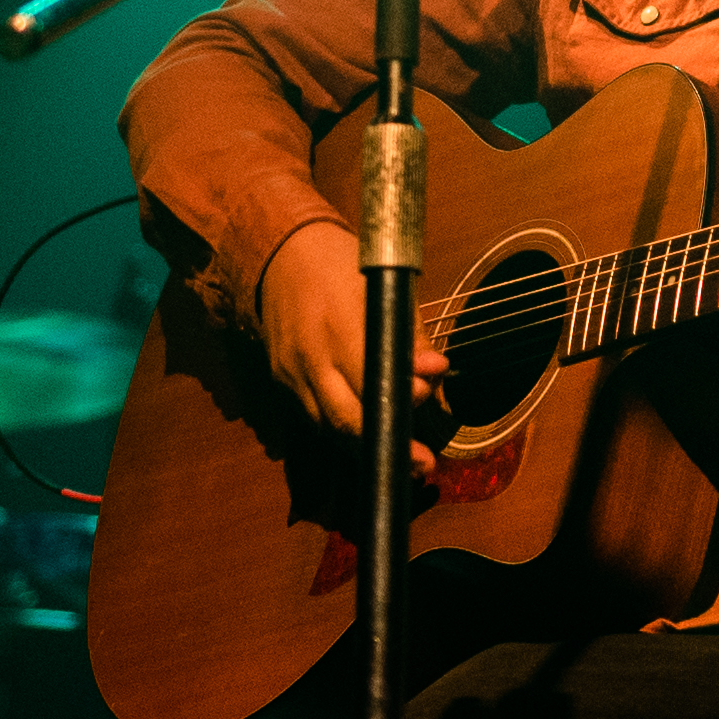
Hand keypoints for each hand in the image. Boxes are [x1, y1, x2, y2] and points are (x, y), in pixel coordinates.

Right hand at [254, 221, 446, 474]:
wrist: (281, 254)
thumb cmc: (342, 265)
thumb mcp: (383, 287)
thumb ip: (411, 334)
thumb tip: (437, 371)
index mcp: (338, 327)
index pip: (373, 380)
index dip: (403, 399)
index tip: (428, 403)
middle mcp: (310, 357)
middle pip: (346, 419)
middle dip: (388, 444)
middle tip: (423, 463)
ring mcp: (291, 373)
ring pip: (329, 428)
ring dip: (366, 446)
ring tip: (404, 459)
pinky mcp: (281, 382)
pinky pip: (315, 417)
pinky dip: (342, 429)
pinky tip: (370, 437)